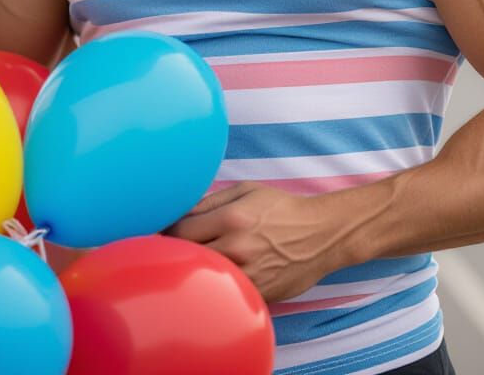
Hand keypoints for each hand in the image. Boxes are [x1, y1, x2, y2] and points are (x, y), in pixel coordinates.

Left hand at [163, 182, 345, 302]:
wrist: (321, 234)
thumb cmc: (281, 208)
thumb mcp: (245, 191)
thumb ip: (208, 201)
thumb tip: (176, 212)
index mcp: (231, 219)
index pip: (180, 231)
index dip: (166, 231)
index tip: (161, 230)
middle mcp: (237, 248)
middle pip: (187, 257)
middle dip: (175, 252)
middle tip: (168, 247)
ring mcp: (247, 275)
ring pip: (203, 279)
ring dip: (193, 270)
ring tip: (191, 262)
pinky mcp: (257, 294)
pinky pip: (224, 293)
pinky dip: (214, 285)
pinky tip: (213, 277)